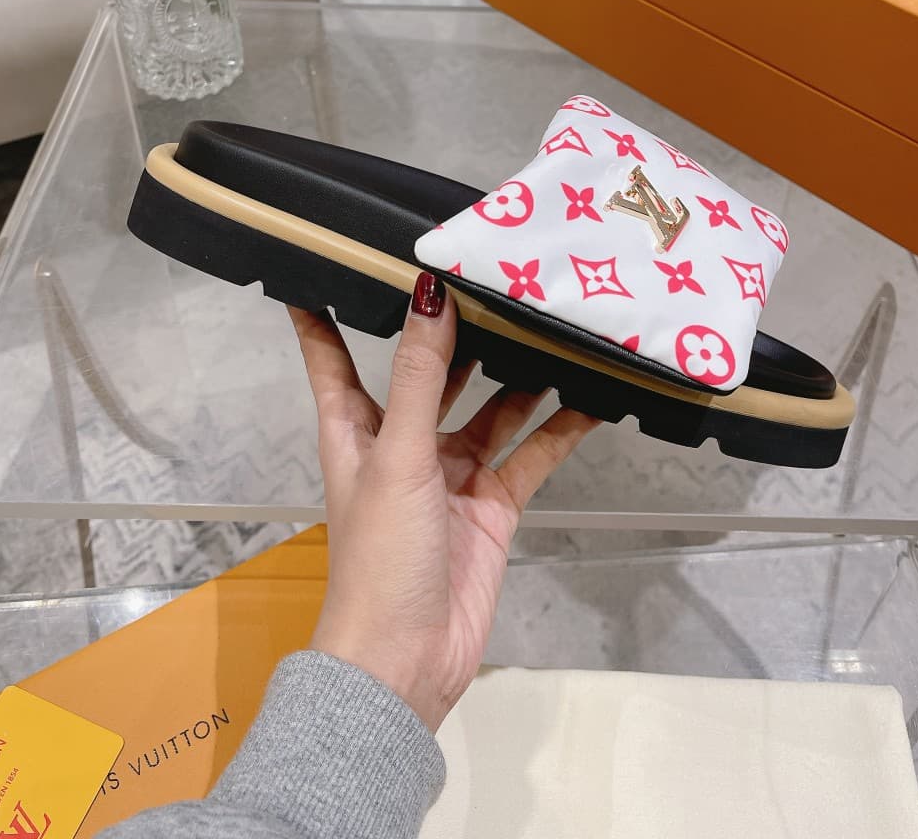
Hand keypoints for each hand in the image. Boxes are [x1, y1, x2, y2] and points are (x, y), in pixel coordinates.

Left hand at [287, 272, 599, 732]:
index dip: (327, 310)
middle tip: (493, 272)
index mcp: (355, 428)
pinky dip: (558, 427)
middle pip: (428, 372)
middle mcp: (401, 443)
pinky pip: (530, 454)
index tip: (332, 258)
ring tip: (552, 319)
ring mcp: (450, 474)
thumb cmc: (380, 556)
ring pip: (488, 407)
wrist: (407, 660)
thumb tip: (428, 294)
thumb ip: (419, 375)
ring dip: (517, 372)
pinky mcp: (492, 505)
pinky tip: (591, 394)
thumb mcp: (397, 455)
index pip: (333, 355)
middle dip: (455, 330)